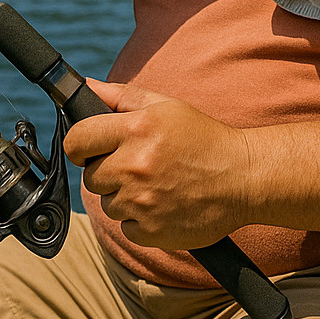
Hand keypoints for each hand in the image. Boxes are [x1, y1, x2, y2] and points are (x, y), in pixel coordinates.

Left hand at [65, 80, 250, 250]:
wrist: (243, 178)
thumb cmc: (203, 139)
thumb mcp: (166, 106)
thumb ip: (120, 96)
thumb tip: (84, 87)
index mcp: (135, 130)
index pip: (76, 140)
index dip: (79, 144)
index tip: (90, 148)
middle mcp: (134, 166)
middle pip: (90, 175)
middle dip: (107, 170)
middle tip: (137, 165)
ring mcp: (142, 202)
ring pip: (108, 203)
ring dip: (125, 197)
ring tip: (157, 184)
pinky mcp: (151, 231)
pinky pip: (126, 228)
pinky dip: (140, 220)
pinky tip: (163, 204)